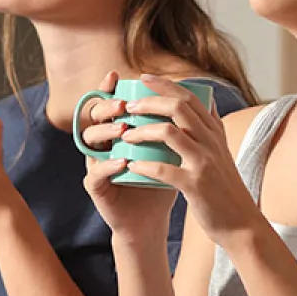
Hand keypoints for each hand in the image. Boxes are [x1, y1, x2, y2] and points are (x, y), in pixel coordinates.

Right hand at [79, 71, 180, 239]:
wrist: (150, 220)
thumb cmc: (161, 182)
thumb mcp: (172, 150)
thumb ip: (181, 125)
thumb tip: (207, 97)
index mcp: (118, 130)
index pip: (110, 103)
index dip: (109, 88)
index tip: (118, 75)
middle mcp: (103, 143)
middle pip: (94, 116)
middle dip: (106, 105)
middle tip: (123, 103)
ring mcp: (96, 163)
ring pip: (89, 140)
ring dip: (106, 132)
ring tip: (124, 129)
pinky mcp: (96, 187)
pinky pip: (95, 172)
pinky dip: (109, 166)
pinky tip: (123, 162)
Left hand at [114, 74, 262, 245]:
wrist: (241, 224)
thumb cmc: (225, 189)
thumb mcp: (223, 153)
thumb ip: (213, 129)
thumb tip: (207, 101)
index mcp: (215, 133)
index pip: (190, 97)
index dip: (166, 85)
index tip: (145, 78)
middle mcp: (211, 143)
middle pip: (178, 107)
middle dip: (149, 101)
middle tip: (128, 106)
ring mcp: (204, 163)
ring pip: (169, 132)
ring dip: (141, 130)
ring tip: (125, 135)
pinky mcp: (195, 186)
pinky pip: (163, 169)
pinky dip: (143, 166)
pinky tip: (129, 166)